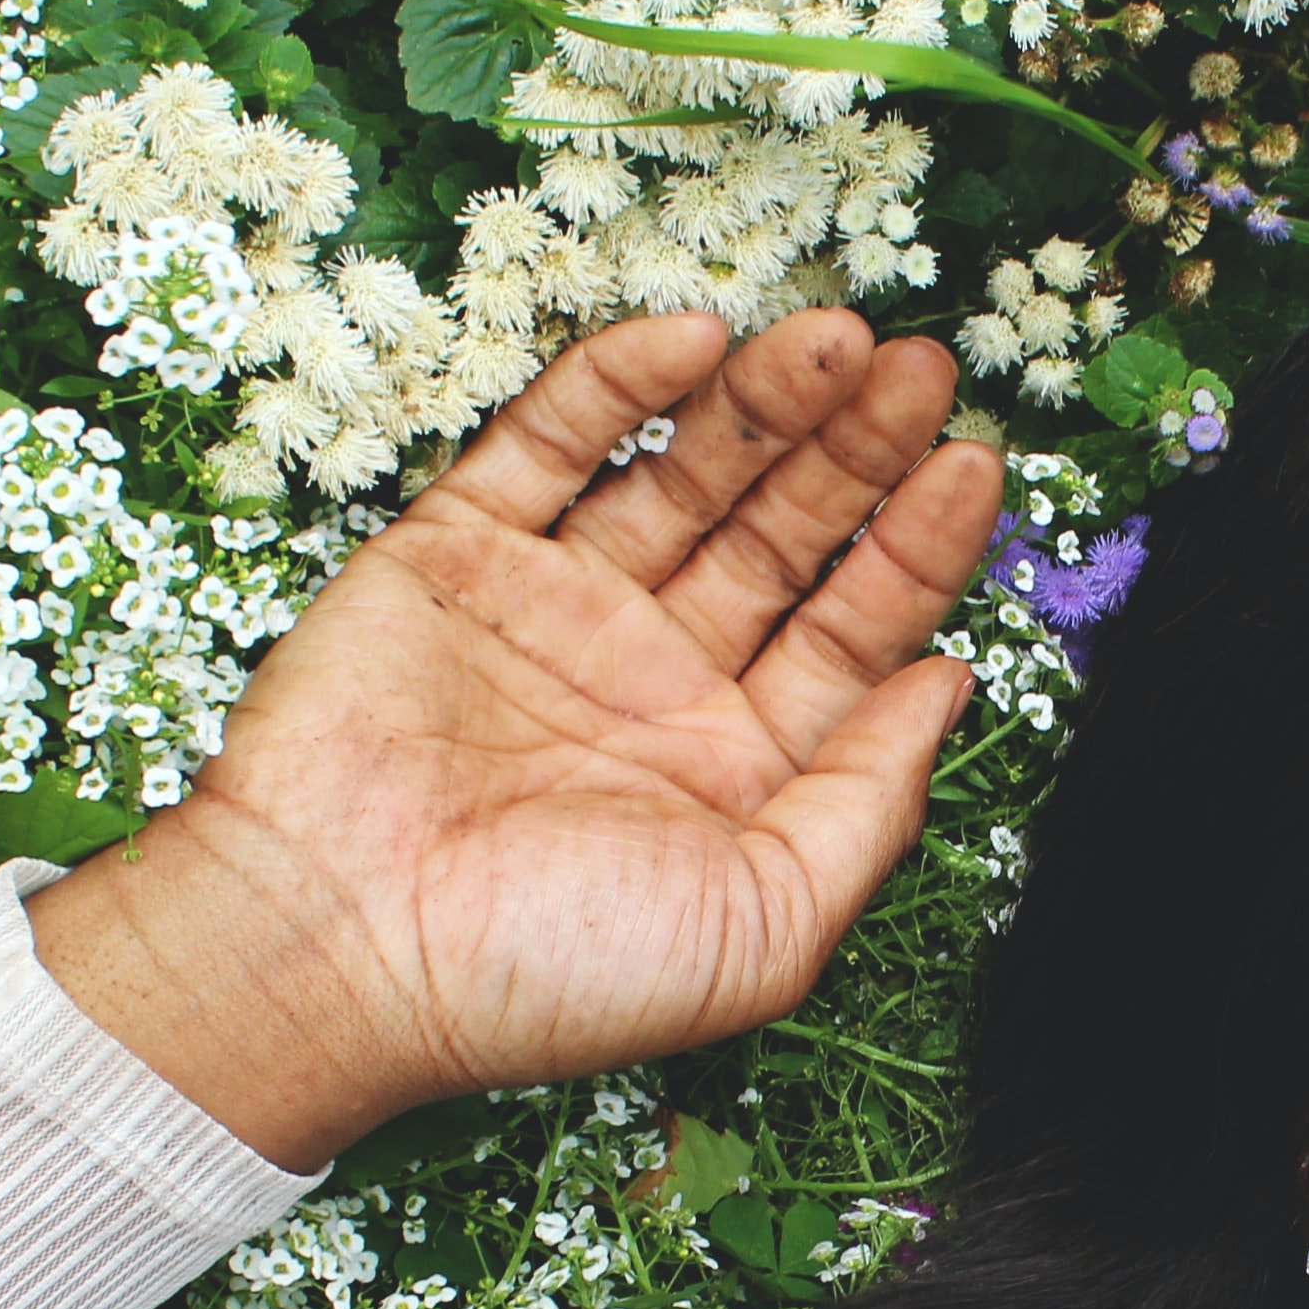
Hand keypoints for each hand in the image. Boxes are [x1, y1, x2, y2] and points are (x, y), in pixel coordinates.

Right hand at [30, 307, 998, 1169]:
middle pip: (781, 536)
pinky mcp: (454, 556)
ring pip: (683, 476)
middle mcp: (652, 682)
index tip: (975, 466)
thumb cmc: (547, 973)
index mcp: (733, 770)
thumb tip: (952, 685)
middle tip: (922, 369)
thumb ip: (868, 805)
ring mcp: (555, 610)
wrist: (333, 951)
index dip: (916, 548)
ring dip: (763, 402)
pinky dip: (616, 384)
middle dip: (855, 451)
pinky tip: (698, 338)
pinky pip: (547, 446)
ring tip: (841, 336)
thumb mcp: (764, 926)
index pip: (849, 633)